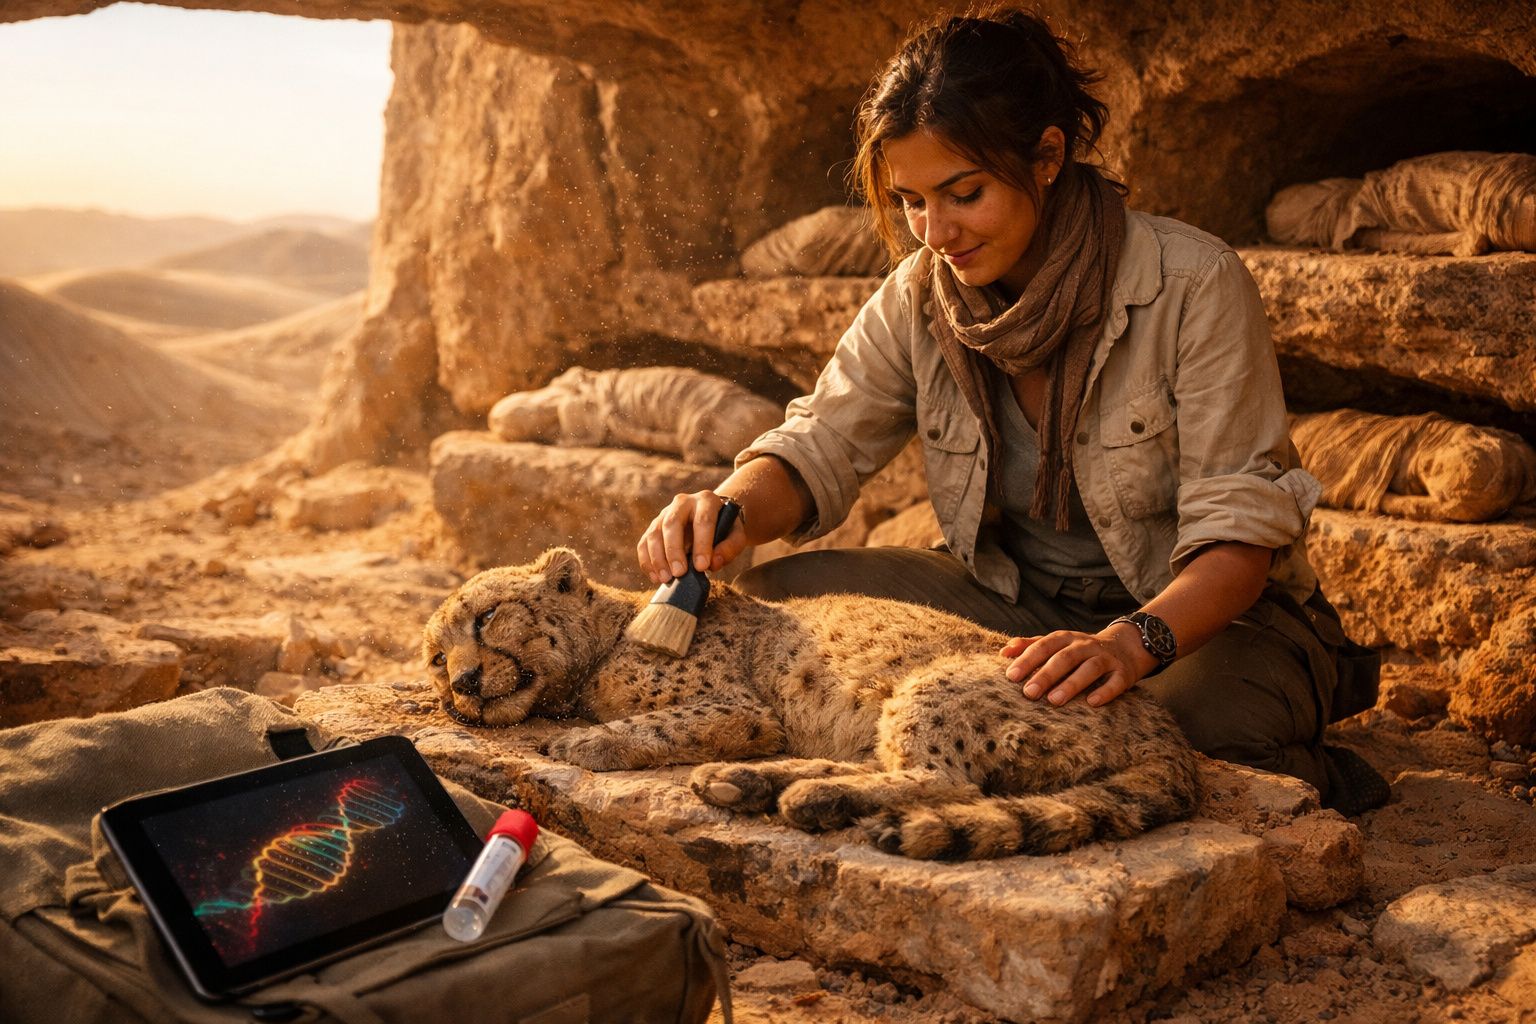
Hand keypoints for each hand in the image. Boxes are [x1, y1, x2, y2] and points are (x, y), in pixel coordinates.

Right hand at [637, 490, 747, 583]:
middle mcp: (682, 502)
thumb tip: (714, 563)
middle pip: (672, 523)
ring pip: (654, 533)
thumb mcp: (736, 535)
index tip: (702, 567)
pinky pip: (644, 543)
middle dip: (674, 550)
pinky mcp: (654, 527)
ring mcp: (665, 513)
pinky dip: (647, 561)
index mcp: (706, 500)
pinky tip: (655, 577)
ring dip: (657, 558)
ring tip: (665, 578)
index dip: (702, 545)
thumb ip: (730, 548)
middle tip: (679, 573)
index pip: (703, 521)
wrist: (712, 518)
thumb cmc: (725, 528)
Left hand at [1000, 624, 1154, 706]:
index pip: (1044, 646)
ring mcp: (1105, 658)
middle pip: (1064, 658)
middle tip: (1028, 693)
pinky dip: (1105, 691)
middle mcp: (1085, 646)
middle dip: (1045, 675)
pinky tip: (1092, 702)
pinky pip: (1115, 682)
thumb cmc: (1081, 649)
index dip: (1028, 659)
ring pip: (1089, 668)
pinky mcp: (1123, 672)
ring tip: (1054, 700)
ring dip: (1071, 684)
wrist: (1126, 646)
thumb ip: (1032, 646)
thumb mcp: (1058, 643)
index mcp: (1066, 639)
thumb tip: (1004, 652)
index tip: (1011, 676)